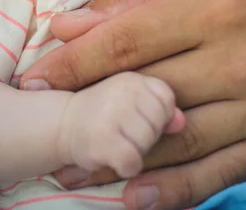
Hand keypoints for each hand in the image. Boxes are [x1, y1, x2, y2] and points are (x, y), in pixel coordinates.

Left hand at [21, 0, 245, 209]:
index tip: (35, 79)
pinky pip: (221, 171)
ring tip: (74, 168)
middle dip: (89, 112)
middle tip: (42, 128)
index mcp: (213, 6)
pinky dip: (177, 189)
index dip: (74, 64)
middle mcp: (239, 58)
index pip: (127, 42)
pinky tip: (135, 195)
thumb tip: (70, 25)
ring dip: (121, 157)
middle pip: (146, 94)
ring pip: (177, 139)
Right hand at [57, 73, 184, 178]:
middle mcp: (124, 90)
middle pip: (158, 123)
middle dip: (147, 135)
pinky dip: (126, 166)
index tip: (138, 116)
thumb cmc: (106, 112)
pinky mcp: (102, 139)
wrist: (64, 123)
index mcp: (134, 78)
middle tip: (125, 131)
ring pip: (146, 143)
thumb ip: (161, 108)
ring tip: (117, 141)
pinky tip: (112, 156)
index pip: (166, 99)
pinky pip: (132, 162)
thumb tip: (181, 122)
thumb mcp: (134, 102)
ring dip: (135, 151)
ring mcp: (112, 113)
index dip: (157, 115)